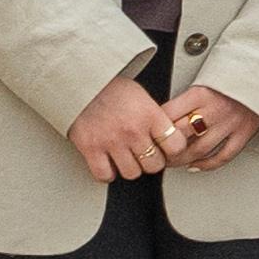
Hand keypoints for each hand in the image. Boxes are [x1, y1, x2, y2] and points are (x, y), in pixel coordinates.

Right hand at [70, 73, 185, 180]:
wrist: (82, 83)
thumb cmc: (112, 89)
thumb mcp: (143, 97)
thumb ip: (156, 118)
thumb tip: (170, 136)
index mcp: (150, 115)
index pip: (176, 146)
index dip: (173, 150)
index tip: (167, 149)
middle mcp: (133, 130)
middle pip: (154, 165)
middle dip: (151, 162)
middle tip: (145, 155)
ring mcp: (112, 141)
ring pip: (132, 173)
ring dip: (130, 168)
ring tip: (126, 158)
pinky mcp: (91, 149)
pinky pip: (104, 175)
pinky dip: (107, 173)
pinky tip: (108, 163)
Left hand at [161, 82, 258, 169]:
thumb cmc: (235, 76)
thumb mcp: (205, 78)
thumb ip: (186, 97)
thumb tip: (162, 114)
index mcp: (201, 93)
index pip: (168, 115)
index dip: (154, 127)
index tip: (147, 132)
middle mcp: (214, 110)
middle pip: (180, 136)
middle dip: (163, 148)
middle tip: (155, 152)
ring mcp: (230, 124)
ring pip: (199, 150)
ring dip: (181, 160)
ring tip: (171, 162)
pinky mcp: (244, 133)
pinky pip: (223, 155)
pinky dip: (208, 164)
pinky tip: (196, 165)